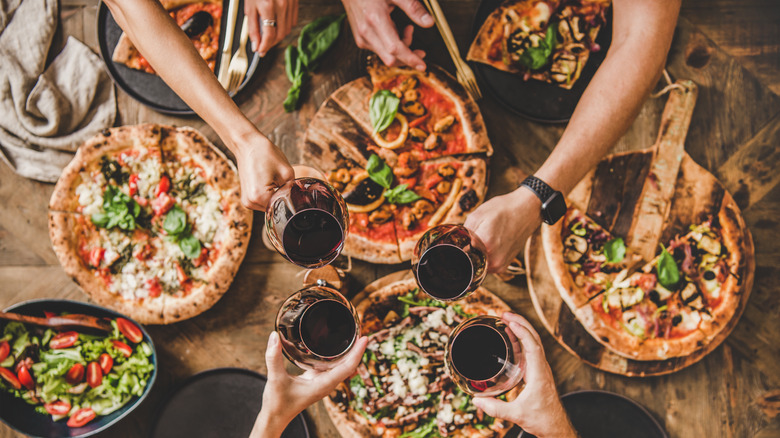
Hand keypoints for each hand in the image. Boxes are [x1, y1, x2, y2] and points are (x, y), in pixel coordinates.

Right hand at [229, 132, 293, 210]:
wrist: (247, 144)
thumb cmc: (264, 154)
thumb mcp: (287, 172)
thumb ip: (293, 189)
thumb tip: (298, 199)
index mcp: (259, 197)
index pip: (283, 207)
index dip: (291, 198)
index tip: (292, 187)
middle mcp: (251, 202)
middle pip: (275, 208)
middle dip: (283, 197)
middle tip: (282, 181)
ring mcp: (247, 201)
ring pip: (270, 205)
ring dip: (276, 196)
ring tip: (274, 179)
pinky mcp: (247, 198)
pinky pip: (263, 201)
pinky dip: (269, 194)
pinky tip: (269, 181)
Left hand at [245, 0, 298, 55]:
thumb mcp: (250, 6)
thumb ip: (253, 27)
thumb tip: (256, 44)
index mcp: (267, 6)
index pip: (269, 34)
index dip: (265, 46)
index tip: (260, 51)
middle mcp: (281, 6)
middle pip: (280, 34)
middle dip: (271, 43)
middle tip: (263, 46)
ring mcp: (290, 4)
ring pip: (287, 30)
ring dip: (278, 36)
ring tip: (268, 36)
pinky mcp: (295, 3)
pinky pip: (292, 21)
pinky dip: (284, 27)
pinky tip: (277, 25)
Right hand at [250, 331, 368, 437]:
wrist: (275, 417)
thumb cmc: (277, 403)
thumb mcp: (275, 378)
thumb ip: (273, 357)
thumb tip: (274, 336)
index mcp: (323, 385)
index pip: (347, 367)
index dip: (358, 353)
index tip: (365, 339)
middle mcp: (326, 384)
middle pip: (348, 365)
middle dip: (356, 349)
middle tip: (361, 331)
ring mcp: (322, 382)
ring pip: (341, 366)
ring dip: (348, 352)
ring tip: (352, 335)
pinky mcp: (315, 380)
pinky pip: (331, 366)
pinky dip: (335, 355)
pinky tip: (333, 345)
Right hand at [342, 0, 433, 69]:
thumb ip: (413, 8)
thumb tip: (429, 22)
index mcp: (375, 20)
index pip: (395, 49)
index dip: (410, 59)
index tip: (422, 65)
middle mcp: (366, 33)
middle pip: (391, 59)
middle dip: (408, 58)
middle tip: (421, 52)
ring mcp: (362, 39)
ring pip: (386, 57)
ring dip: (401, 49)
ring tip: (408, 30)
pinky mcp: (361, 41)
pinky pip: (381, 51)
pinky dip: (392, 47)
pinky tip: (396, 32)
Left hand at [464, 188, 542, 272]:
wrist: (527, 210)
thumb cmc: (504, 209)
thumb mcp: (477, 215)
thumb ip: (463, 233)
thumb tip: (455, 245)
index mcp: (484, 245)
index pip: (459, 254)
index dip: (456, 247)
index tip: (457, 241)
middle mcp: (493, 260)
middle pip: (468, 260)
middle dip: (466, 250)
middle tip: (473, 236)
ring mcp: (499, 265)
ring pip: (477, 263)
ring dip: (476, 253)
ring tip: (484, 238)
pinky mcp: (504, 266)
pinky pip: (486, 264)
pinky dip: (484, 255)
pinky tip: (490, 243)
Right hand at [473, 313, 576, 437]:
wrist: (556, 428)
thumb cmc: (542, 420)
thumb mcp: (516, 414)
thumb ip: (495, 408)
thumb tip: (476, 401)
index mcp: (539, 374)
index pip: (533, 346)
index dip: (522, 331)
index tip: (509, 321)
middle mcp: (542, 368)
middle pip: (535, 339)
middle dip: (521, 323)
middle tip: (504, 314)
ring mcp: (541, 370)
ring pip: (534, 343)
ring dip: (522, 330)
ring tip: (507, 321)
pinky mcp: (538, 373)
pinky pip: (531, 351)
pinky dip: (521, 341)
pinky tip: (511, 339)